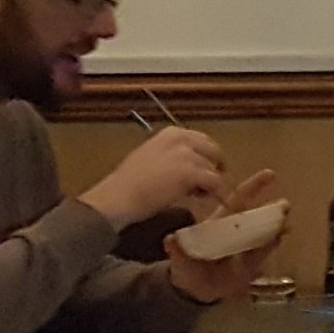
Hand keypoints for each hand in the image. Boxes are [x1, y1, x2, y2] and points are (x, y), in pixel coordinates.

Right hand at [83, 125, 227, 230]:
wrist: (118, 197)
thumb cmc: (129, 183)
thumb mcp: (152, 155)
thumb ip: (174, 154)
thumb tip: (193, 162)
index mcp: (172, 133)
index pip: (202, 141)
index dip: (205, 158)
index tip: (202, 171)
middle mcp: (182, 138)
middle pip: (213, 152)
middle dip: (211, 168)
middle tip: (204, 185)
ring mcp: (187, 154)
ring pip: (214, 168)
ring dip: (209, 182)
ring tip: (195, 194)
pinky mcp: (191, 172)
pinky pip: (215, 182)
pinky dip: (214, 192)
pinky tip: (202, 199)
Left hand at [164, 169, 281, 303]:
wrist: (193, 291)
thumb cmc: (187, 267)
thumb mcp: (180, 258)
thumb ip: (177, 249)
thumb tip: (169, 239)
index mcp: (221, 223)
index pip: (239, 200)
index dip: (254, 187)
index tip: (270, 174)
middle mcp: (237, 232)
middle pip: (257, 215)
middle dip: (272, 208)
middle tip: (285, 203)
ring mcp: (246, 247)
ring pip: (265, 233)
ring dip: (276, 226)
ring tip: (287, 222)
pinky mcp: (252, 264)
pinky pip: (264, 252)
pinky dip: (273, 244)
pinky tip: (281, 238)